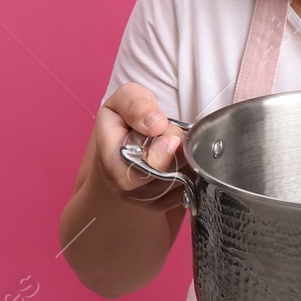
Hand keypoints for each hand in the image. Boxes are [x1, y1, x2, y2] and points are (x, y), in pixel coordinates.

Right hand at [93, 82, 188, 212]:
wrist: (129, 136)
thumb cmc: (128, 116)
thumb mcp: (126, 97)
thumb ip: (136, 105)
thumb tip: (156, 126)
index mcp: (108, 156)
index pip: (129, 175)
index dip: (157, 159)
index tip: (174, 138)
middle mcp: (119, 184)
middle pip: (157, 182)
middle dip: (177, 157)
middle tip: (180, 136)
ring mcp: (138, 198)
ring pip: (174, 188)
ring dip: (186, 163)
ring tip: (180, 143)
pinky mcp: (158, 203)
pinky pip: (184, 194)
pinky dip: (192, 174)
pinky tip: (185, 158)